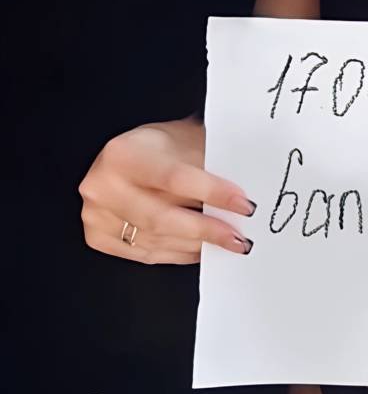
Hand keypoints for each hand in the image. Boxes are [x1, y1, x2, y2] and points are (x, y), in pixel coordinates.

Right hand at [79, 116, 256, 264]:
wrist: (119, 159)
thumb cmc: (154, 148)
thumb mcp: (181, 140)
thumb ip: (206, 164)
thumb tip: (243, 190)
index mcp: (123, 154)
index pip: (175, 178)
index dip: (212, 192)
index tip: (243, 204)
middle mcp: (104, 186)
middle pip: (162, 217)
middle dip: (207, 230)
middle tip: (240, 238)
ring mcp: (97, 215)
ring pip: (156, 240)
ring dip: (197, 245)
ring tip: (226, 243)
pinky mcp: (99, 237)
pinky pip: (147, 254)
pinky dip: (179, 253)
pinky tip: (200, 249)